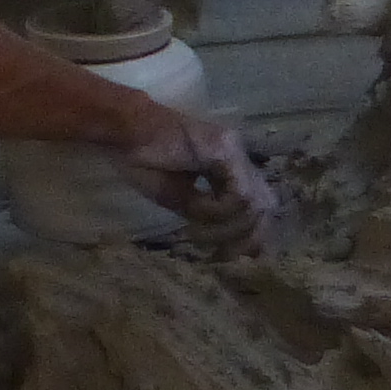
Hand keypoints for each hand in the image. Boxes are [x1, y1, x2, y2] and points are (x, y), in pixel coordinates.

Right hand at [121, 106, 272, 250]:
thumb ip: (207, 216)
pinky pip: (237, 194)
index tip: (234, 258)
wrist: (124, 131)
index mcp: (230, 168)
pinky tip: (195, 211)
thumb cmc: (143, 162)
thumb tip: (230, 241)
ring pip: (254, 204)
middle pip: (266, 206)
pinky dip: (218, 211)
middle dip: (247, 239)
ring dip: (226, 228)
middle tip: (219, 255)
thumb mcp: (179, 199)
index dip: (255, 236)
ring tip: (196, 233)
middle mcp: (240, 158)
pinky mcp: (226, 149)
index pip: (260, 205)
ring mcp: (236, 151)